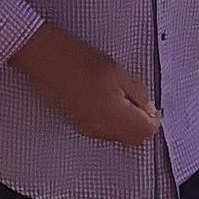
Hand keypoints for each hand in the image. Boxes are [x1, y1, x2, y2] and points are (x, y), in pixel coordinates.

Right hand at [11, 24, 160, 145]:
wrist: (44, 59)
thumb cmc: (78, 60)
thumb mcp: (118, 71)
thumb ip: (138, 93)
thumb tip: (148, 108)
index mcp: (113, 117)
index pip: (146, 131)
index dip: (153, 117)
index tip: (151, 103)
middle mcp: (100, 129)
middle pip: (134, 139)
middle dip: (142, 123)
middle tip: (139, 99)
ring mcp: (87, 129)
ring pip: (119, 137)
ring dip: (127, 123)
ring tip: (121, 95)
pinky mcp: (77, 124)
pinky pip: (104, 131)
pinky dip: (113, 121)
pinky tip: (107, 100)